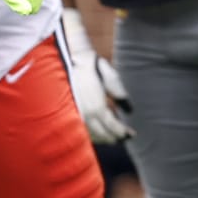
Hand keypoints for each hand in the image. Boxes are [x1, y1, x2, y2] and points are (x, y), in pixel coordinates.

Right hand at [61, 10, 132, 142]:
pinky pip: (81, 130)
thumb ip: (119, 92)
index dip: (123, 132)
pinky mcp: (67, 113)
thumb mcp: (110, 75)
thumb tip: (129, 109)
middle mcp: (87, 115)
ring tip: (111, 136)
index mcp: (98, 107)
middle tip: (124, 137)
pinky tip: (95, 131)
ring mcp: (76, 115)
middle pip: (103, 134)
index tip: (131, 134)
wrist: (66, 60)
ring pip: (92, 134)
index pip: (113, 127)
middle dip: (115, 137)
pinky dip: (91, 134)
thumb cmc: (90, 66)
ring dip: (103, 137)